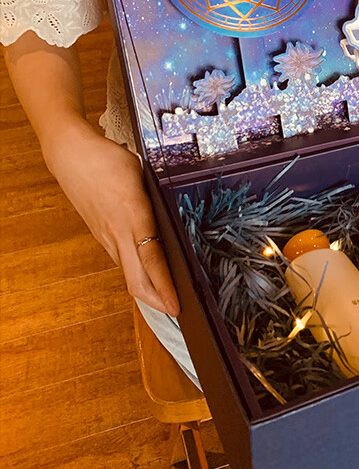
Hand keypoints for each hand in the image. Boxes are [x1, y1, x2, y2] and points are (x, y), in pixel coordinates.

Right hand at [43, 118, 179, 315]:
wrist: (71, 155)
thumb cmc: (109, 160)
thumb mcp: (143, 175)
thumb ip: (157, 198)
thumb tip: (174, 216)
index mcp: (134, 216)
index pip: (152, 261)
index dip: (165, 287)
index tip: (176, 306)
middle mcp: (119, 233)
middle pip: (137, 280)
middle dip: (157, 302)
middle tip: (176, 313)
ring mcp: (107, 237)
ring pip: (129, 274)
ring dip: (147, 291)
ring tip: (168, 301)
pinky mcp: (101, 235)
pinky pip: (121, 262)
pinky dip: (137, 275)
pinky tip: (148, 277)